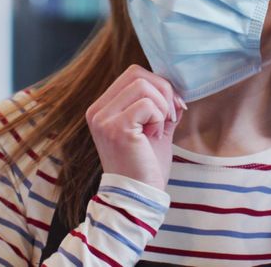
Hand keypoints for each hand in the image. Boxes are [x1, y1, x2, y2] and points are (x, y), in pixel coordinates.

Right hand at [85, 65, 185, 190]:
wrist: (138, 197)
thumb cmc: (145, 166)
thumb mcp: (153, 128)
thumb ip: (159, 106)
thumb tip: (174, 88)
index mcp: (102, 108)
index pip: (132, 74)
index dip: (158, 85)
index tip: (171, 108)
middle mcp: (97, 111)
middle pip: (136, 74)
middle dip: (163, 91)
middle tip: (170, 116)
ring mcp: (103, 119)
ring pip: (142, 86)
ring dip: (161, 105)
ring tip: (159, 128)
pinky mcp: (116, 128)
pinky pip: (146, 104)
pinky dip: (158, 116)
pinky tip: (155, 134)